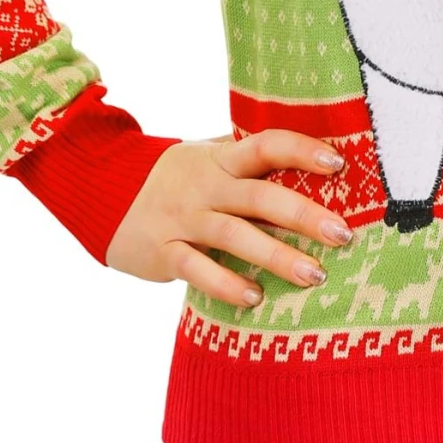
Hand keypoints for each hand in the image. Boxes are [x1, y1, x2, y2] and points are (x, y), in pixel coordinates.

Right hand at [105, 130, 350, 304]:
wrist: (100, 190)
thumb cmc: (174, 178)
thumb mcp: (207, 158)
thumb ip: (247, 161)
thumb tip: (310, 158)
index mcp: (221, 158)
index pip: (266, 145)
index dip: (302, 151)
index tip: (338, 165)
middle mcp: (205, 185)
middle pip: (260, 196)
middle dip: (304, 215)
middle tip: (342, 234)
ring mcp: (183, 218)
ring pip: (234, 235)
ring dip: (276, 256)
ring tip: (314, 274)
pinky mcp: (163, 251)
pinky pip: (198, 268)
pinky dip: (226, 283)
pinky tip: (255, 298)